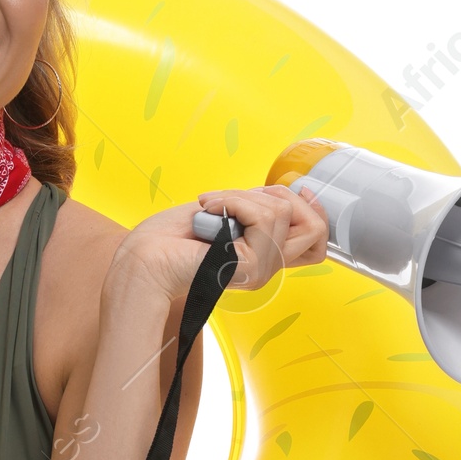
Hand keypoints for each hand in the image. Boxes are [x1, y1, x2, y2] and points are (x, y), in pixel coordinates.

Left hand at [112, 183, 329, 304]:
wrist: (143, 258)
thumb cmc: (172, 237)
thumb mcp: (228, 211)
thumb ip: (261, 207)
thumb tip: (294, 191)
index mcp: (264, 256)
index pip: (317, 242)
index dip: (317, 211)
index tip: (298, 189)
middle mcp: (267, 268)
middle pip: (315, 228)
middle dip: (280, 195)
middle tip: (234, 199)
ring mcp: (261, 270)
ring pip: (282, 211)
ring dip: (241, 196)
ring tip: (210, 207)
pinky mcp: (250, 267)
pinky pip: (262, 215)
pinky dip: (233, 201)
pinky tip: (208, 212)